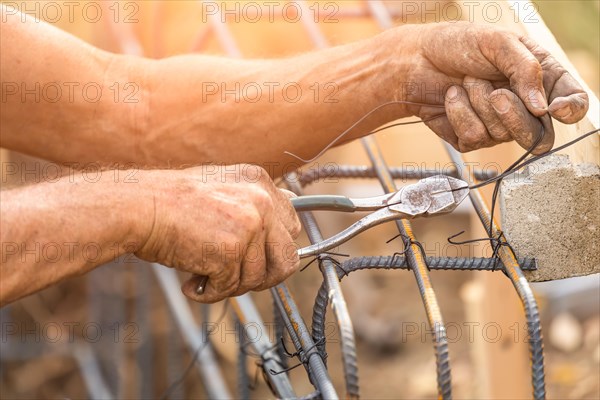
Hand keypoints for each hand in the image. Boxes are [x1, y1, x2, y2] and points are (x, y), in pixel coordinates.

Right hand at [135, 165, 301, 302]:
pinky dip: (209, 293)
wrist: (138, 206)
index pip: (292, 226)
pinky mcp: (232, 251)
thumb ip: (252, 203)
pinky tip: (191, 283)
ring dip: (231, 285)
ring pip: (258, 278)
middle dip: (262, 276)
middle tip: (234, 278)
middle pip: (286, 258)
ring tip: (203, 277)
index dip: (275, 249)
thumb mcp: (220, 186)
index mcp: (259, 181)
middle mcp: (261, 201)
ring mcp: (249, 225)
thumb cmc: (170, 201)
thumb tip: (286, 219)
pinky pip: (230, 289)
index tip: (256, 259)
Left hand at [394, 22, 588, 153]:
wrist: (417, 60)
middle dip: (514, 115)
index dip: (570, 111)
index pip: (572, 104)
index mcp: (541, 80)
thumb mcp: (497, 43)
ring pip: (502, 135)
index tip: (553, 109)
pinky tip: (452, 96)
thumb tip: (541, 107)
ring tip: (466, 81)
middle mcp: (523, 107)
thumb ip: (525, 69)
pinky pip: (474, 137)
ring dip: (479, 103)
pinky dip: (459, 113)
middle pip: (538, 135)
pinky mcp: (470, 138)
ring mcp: (497, 126)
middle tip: (495, 93)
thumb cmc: (459, 45)